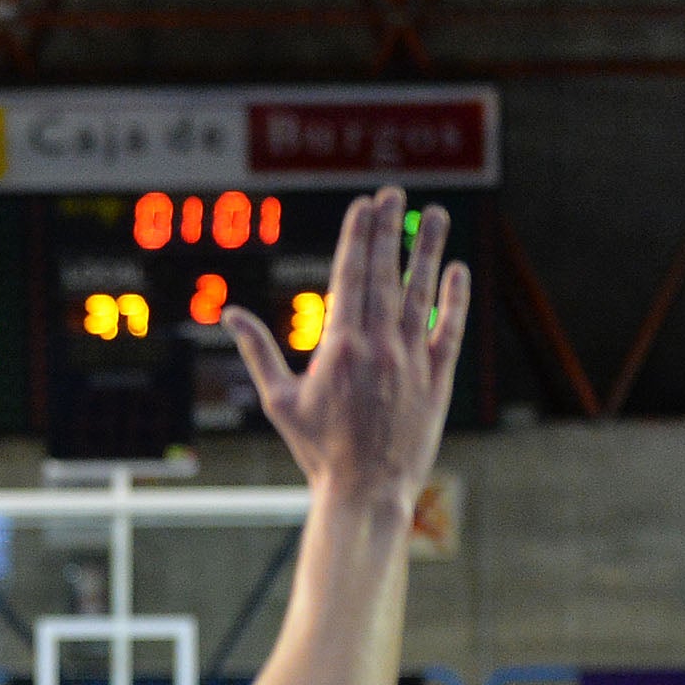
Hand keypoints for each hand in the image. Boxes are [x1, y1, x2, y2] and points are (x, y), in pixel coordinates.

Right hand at [225, 188, 468, 503]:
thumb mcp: (279, 400)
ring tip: (435, 214)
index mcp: (338, 346)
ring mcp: (411, 359)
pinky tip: (456, 270)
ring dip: (428, 250)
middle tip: (393, 193)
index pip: (349, 276)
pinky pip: (449, 329)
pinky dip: (454, 299)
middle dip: (388, 229)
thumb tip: (228, 315)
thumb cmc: (317, 450)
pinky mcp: (436, 378)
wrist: (365, 490)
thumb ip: (258, 350)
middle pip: (385, 273)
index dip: (357, 236)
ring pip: (422, 292)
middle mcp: (378, 345)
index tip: (363, 205)